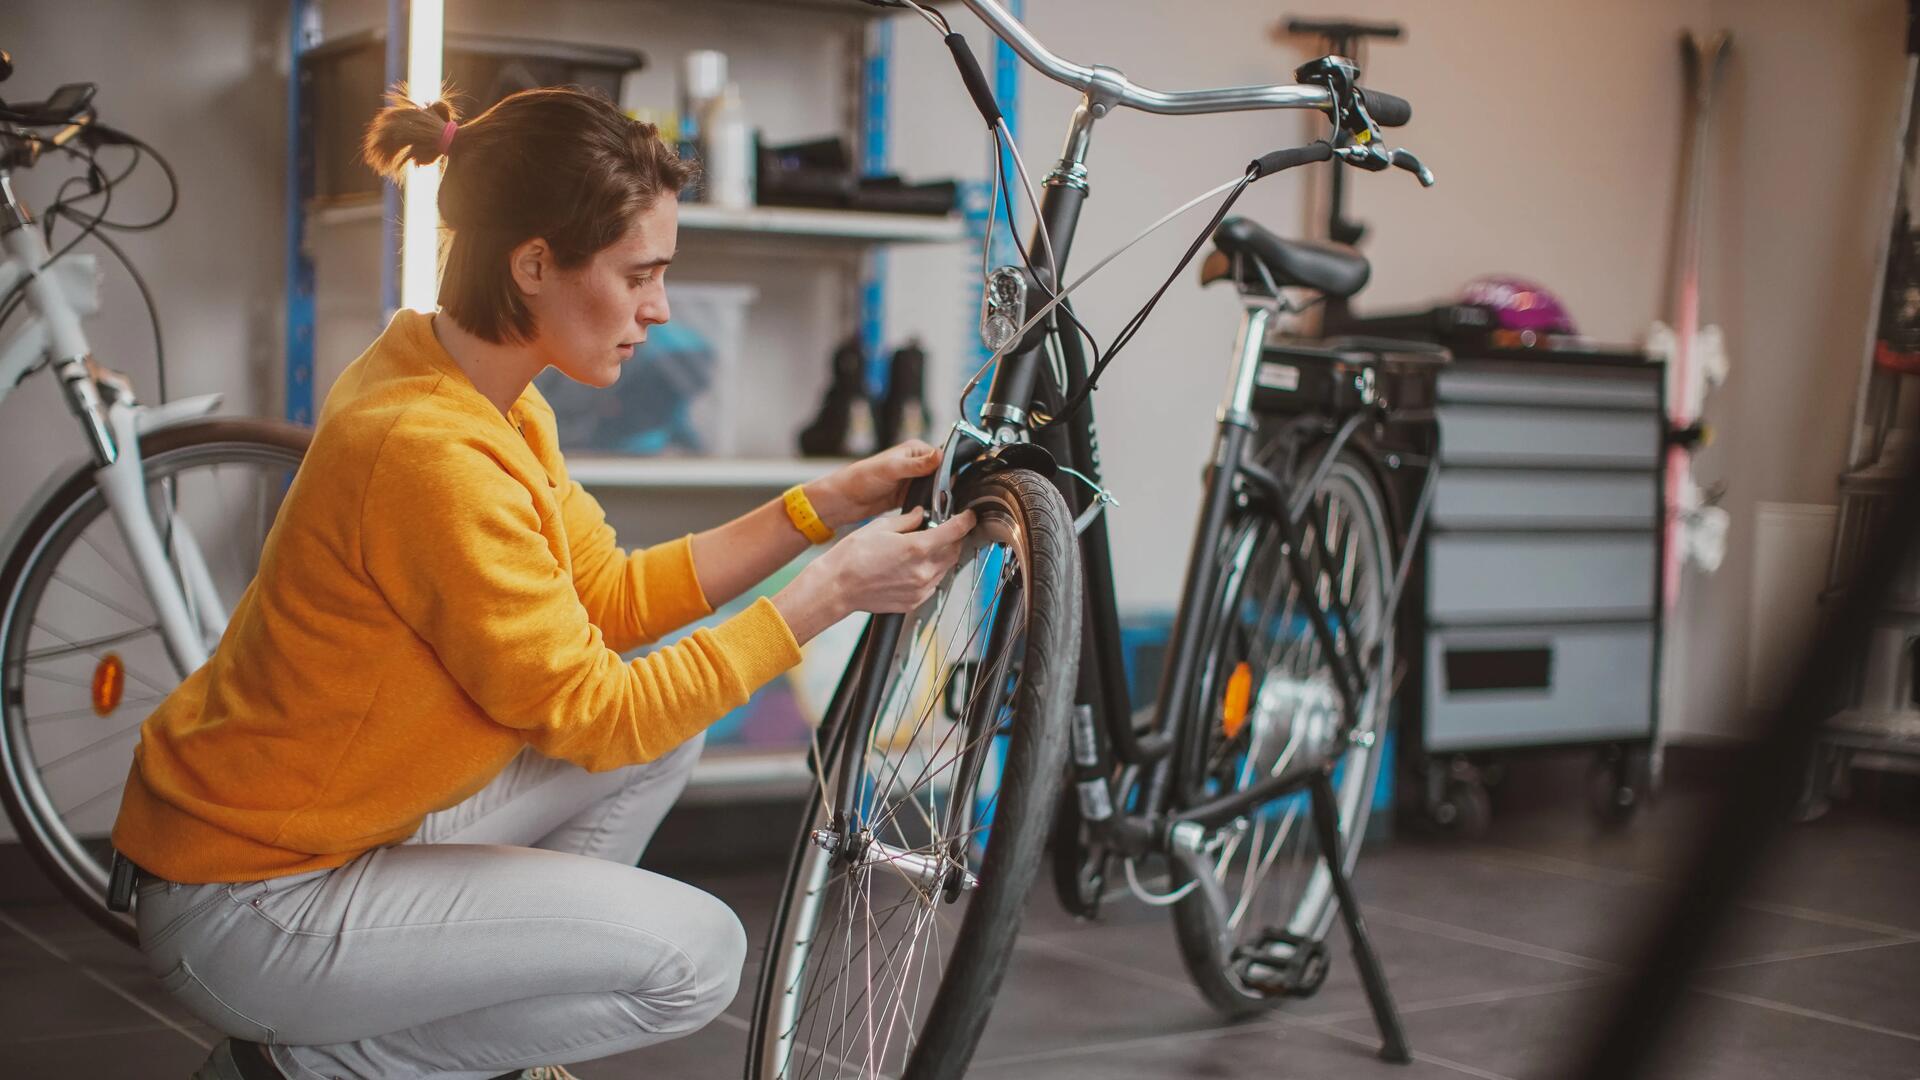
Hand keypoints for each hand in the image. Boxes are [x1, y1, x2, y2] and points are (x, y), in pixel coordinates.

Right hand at [772, 507, 976, 642]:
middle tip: (942, 530)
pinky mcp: (914, 601)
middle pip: (954, 551)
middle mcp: (923, 570)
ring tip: (923, 548)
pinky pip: (933, 584)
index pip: (955, 531)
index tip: (969, 516)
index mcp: (917, 548)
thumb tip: (921, 514)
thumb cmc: (852, 557)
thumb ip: (907, 520)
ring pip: (945, 568)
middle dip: (953, 538)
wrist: (837, 587)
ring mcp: (920, 589)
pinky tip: (914, 566)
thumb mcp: (880, 527)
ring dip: (942, 556)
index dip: (966, 520)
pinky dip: (930, 573)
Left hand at [808, 440, 942, 527]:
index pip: (943, 457)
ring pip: (936, 489)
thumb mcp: (891, 469)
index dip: (952, 470)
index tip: (958, 483)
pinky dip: (931, 507)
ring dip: (940, 498)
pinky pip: (927, 501)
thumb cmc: (861, 478)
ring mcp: (913, 481)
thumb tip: (939, 455)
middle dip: (947, 486)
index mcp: (915, 450)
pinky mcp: (909, 496)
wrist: (845, 501)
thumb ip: (916, 464)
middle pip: (943, 474)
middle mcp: (917, 464)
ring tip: (947, 508)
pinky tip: (936, 514)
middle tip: (952, 500)